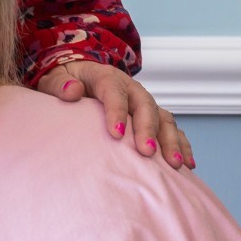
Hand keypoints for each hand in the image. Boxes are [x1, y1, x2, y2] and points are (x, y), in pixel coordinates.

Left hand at [38, 61, 193, 169]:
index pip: (113, 92)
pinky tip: (187, 164)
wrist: (77, 76)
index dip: (116, 111)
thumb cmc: (65, 82)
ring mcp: (142, 102)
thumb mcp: (54, 78)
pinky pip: (170, 128)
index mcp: (105, 77)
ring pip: (163, 117)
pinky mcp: (150, 115)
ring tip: (174, 164)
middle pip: (145, 105)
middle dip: (148, 128)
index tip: (116, 134)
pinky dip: (181, 144)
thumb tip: (73, 92)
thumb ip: (60, 84)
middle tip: (147, 152)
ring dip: (170, 140)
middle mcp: (129, 88)